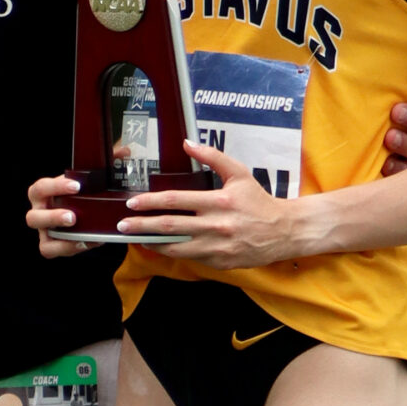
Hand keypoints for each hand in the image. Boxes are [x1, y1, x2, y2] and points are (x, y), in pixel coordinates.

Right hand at [25, 174, 96, 257]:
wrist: (83, 206)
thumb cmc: (78, 193)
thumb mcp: (79, 184)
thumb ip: (85, 182)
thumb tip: (99, 180)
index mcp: (40, 194)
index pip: (41, 188)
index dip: (56, 187)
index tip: (77, 186)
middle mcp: (38, 213)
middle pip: (32, 218)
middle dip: (53, 218)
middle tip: (72, 217)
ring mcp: (44, 232)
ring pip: (42, 241)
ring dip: (63, 242)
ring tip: (81, 235)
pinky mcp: (50, 245)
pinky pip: (54, 251)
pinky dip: (71, 248)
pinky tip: (88, 241)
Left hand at [117, 142, 314, 268]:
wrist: (283, 231)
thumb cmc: (258, 200)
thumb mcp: (239, 173)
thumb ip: (212, 157)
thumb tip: (186, 143)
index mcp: (218, 202)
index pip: (176, 201)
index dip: (151, 202)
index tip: (132, 203)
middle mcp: (215, 226)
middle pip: (170, 226)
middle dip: (142, 226)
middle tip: (122, 224)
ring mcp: (217, 247)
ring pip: (176, 247)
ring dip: (152, 243)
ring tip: (135, 238)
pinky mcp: (219, 262)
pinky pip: (190, 258)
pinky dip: (173, 253)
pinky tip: (160, 247)